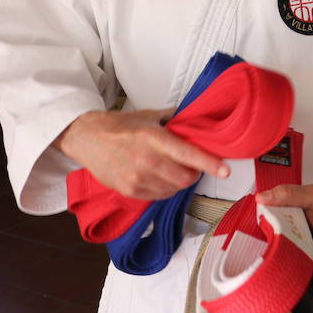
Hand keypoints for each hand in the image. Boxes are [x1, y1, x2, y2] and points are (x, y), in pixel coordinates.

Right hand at [55, 109, 228, 200]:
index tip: (225, 170)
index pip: (188, 154)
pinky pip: (160, 196)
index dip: (209, 163)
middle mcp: (147, 160)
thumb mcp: (149, 117)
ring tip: (173, 170)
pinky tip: (160, 177)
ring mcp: (138, 179)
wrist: (87, 138)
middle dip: (195, 173)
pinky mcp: (130, 191)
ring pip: (174, 189)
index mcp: (153, 138)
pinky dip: (166, 189)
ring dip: (180, 182)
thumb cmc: (119, 126)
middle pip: (185, 178)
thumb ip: (174, 120)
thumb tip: (196, 119)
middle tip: (192, 166)